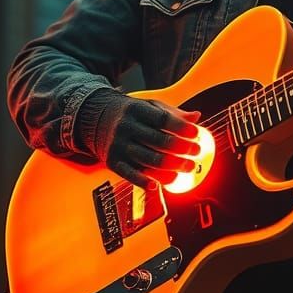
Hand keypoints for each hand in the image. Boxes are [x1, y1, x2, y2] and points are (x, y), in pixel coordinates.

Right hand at [80, 91, 201, 187]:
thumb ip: (173, 114)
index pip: (162, 119)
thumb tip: (196, 116)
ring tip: (187, 168)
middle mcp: (126, 127)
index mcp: (137, 110)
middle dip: (181, 149)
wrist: (96, 120)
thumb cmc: (132, 114)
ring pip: (148, 160)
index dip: (181, 128)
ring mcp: (119, 146)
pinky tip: (159, 186)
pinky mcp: (113, 162)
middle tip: (196, 152)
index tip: (196, 133)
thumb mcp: (150, 107)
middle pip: (158, 141)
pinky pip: (130, 175)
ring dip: (171, 167)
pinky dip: (145, 182)